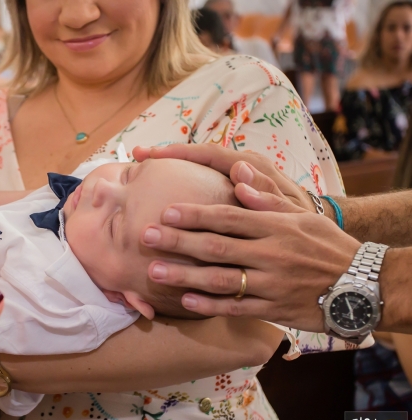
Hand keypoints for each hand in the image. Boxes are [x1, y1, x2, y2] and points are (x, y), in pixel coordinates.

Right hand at [133, 144, 320, 214]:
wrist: (313, 236)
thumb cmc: (303, 223)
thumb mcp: (289, 211)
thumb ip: (267, 193)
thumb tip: (240, 172)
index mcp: (253, 169)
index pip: (209, 153)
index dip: (178, 152)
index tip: (150, 154)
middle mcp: (241, 170)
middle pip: (197, 157)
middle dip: (166, 156)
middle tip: (135, 157)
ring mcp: (234, 182)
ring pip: (198, 171)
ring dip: (170, 170)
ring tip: (139, 171)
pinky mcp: (231, 196)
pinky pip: (203, 186)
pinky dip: (182, 187)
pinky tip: (161, 196)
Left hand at [140, 165, 360, 331]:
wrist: (360, 287)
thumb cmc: (327, 246)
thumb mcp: (304, 217)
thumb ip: (269, 200)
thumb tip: (238, 179)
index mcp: (275, 227)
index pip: (227, 217)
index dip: (194, 214)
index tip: (166, 210)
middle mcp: (270, 254)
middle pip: (216, 246)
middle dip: (178, 241)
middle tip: (146, 236)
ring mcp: (271, 283)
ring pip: (221, 279)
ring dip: (185, 275)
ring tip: (155, 271)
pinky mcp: (273, 309)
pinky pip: (237, 308)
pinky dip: (210, 306)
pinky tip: (185, 301)